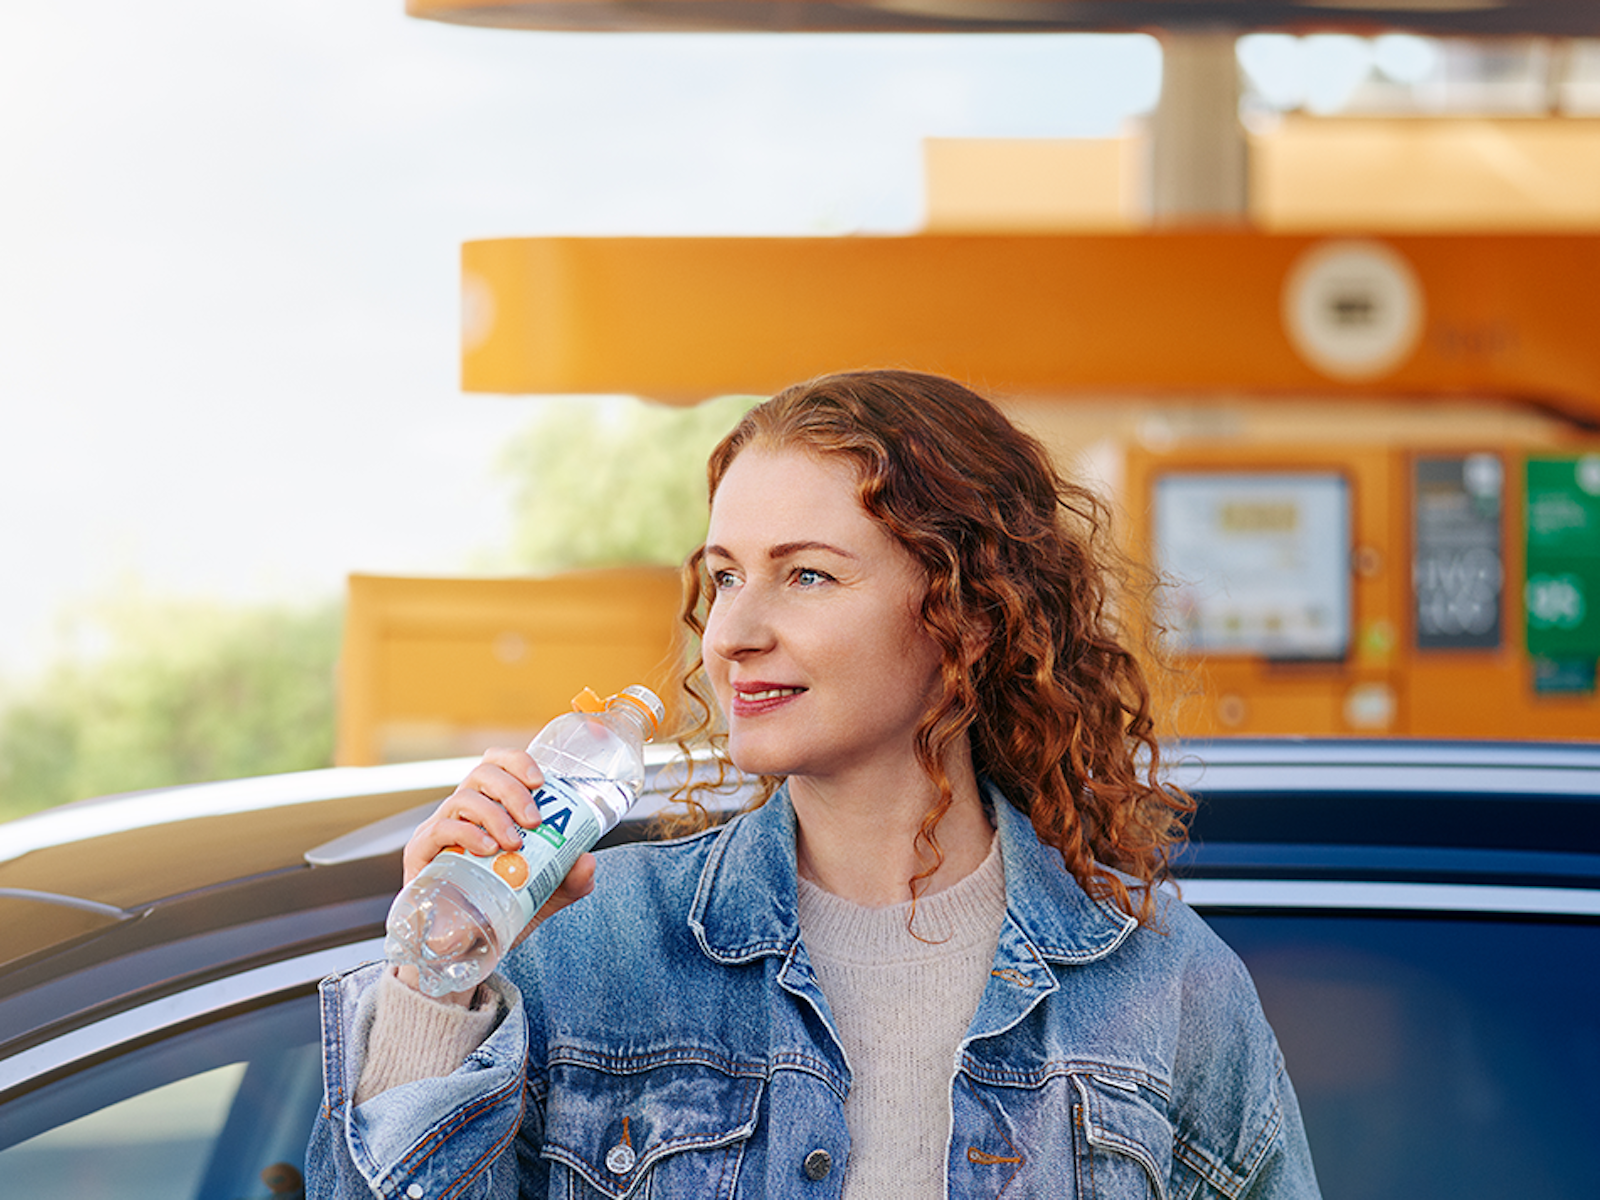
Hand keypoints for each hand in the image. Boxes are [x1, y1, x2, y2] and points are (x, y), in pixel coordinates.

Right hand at [396, 748, 596, 1002]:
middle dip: (512, 790)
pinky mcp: (421, 852)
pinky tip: (486, 849)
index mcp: (491, 806)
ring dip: (493, 815)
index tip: (541, 781)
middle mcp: (464, 811)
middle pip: (482, 773)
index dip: (517, 762)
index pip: (498, 764)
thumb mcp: (546, 893)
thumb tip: (587, 861)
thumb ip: (571, 880)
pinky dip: (465, 833)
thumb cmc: (502, 906)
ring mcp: (440, 828)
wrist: (466, 947)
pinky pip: (440, 828)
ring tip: (513, 844)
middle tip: (534, 820)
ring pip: (462, 798)